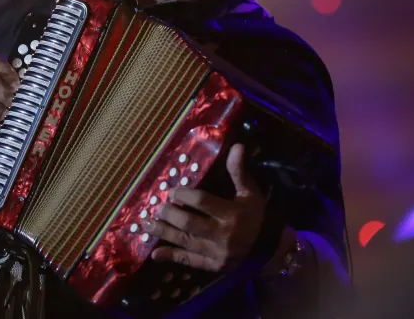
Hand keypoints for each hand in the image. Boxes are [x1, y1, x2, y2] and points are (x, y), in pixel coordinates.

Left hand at [148, 143, 266, 272]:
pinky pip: (188, 261)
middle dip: (170, 214)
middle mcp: (223, 235)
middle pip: (189, 224)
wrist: (267, 247)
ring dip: (164, 233)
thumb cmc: (255, 215)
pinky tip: (155, 253)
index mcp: (232, 214)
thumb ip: (238, 171)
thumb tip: (237, 146)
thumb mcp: (250, 192)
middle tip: (158, 206)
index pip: (203, 202)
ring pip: (185, 242)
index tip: (173, 191)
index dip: (185, 195)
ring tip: (147, 224)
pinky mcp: (212, 266)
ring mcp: (216, 253)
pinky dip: (171, 257)